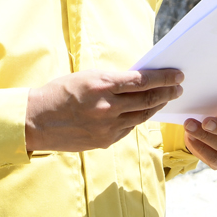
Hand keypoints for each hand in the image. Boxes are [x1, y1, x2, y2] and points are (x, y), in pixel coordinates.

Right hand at [26, 68, 183, 153]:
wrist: (37, 121)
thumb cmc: (60, 93)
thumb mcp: (86, 77)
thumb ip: (112, 81)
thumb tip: (139, 80)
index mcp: (101, 85)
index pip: (142, 81)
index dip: (163, 78)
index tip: (177, 75)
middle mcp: (107, 107)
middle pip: (147, 100)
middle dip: (167, 92)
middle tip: (179, 87)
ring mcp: (107, 127)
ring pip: (142, 116)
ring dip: (157, 106)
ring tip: (167, 99)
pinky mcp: (105, 141)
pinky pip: (129, 127)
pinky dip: (140, 118)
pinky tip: (145, 112)